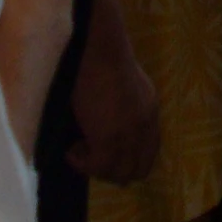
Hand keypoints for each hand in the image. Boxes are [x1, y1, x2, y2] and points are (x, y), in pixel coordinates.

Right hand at [70, 11, 160, 183]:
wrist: (96, 47)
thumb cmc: (102, 59)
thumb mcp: (124, 87)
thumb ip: (125, 109)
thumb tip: (104, 131)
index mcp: (151, 110)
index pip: (149, 154)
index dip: (127, 161)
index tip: (104, 156)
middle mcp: (146, 125)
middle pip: (137, 170)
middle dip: (111, 170)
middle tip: (89, 156)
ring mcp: (130, 134)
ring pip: (117, 173)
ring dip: (95, 167)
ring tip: (77, 149)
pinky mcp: (109, 139)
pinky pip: (96, 166)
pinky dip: (81, 163)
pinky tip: (70, 149)